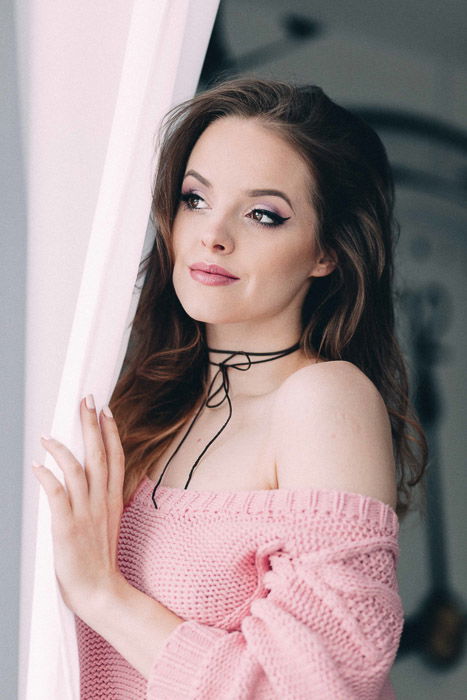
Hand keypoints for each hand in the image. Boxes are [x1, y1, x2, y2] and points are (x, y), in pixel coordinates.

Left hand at [33, 394, 125, 620]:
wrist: (100, 591)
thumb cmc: (99, 558)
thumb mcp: (109, 522)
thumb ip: (103, 497)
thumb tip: (94, 477)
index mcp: (113, 499)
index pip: (116, 457)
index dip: (111, 432)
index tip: (106, 410)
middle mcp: (101, 501)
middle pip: (99, 456)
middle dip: (91, 426)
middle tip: (86, 401)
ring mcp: (85, 514)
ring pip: (78, 471)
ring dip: (64, 449)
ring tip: (50, 433)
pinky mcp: (67, 528)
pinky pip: (57, 497)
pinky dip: (48, 479)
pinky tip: (38, 465)